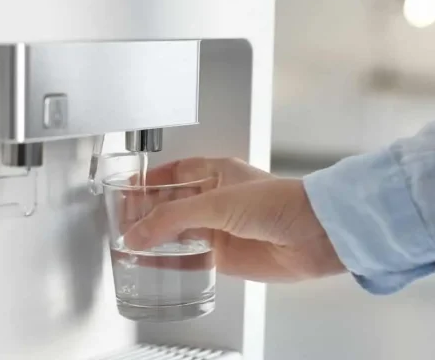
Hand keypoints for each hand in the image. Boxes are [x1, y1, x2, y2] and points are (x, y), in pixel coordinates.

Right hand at [123, 157, 345, 281]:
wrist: (312, 235)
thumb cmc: (280, 203)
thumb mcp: (216, 202)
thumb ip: (173, 217)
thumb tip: (138, 232)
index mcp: (216, 172)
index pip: (173, 173)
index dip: (148, 182)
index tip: (125, 190)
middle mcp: (216, 199)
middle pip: (171, 205)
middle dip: (146, 213)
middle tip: (122, 222)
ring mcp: (220, 228)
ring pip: (178, 232)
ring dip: (155, 238)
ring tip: (130, 244)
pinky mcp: (225, 256)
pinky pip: (190, 257)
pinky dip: (170, 260)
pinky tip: (154, 262)